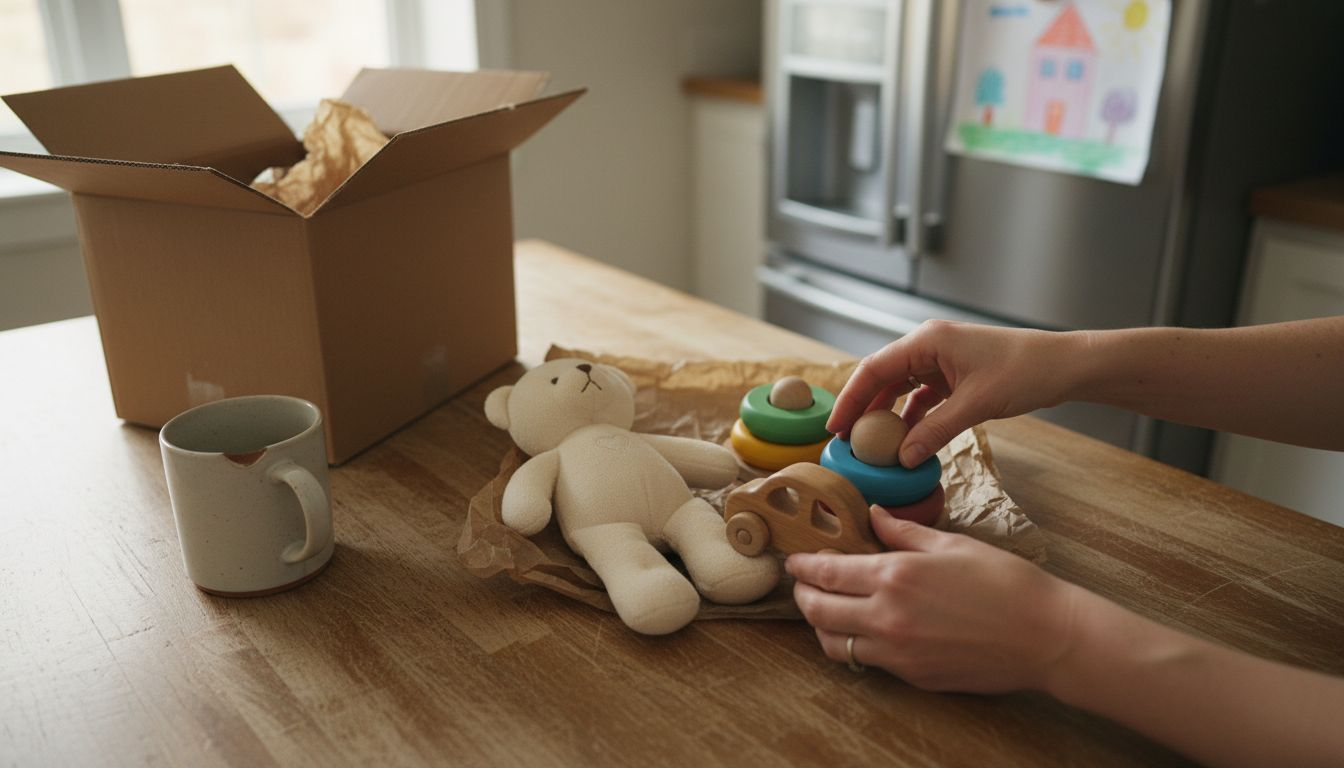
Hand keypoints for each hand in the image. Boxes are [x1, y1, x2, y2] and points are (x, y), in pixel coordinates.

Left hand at [786, 506, 1079, 692]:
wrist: (1045, 636)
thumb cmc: (1006, 582)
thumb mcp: (952, 544)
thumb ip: (904, 532)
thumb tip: (874, 514)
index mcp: (895, 576)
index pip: (826, 573)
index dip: (803, 566)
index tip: (795, 560)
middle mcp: (887, 617)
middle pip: (818, 612)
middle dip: (802, 596)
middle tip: (803, 585)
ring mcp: (898, 652)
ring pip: (835, 645)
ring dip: (822, 626)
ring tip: (827, 609)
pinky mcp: (913, 676)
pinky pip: (868, 661)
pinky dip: (855, 645)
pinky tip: (864, 629)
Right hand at [828, 321, 1083, 466]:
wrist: (1064, 365)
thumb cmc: (1025, 371)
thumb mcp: (976, 404)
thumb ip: (936, 431)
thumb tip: (903, 458)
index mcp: (926, 341)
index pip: (873, 369)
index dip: (850, 399)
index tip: (835, 428)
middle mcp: (928, 346)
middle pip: (881, 378)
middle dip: (863, 409)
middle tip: (847, 441)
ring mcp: (941, 361)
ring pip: (900, 389)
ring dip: (887, 416)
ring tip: (872, 445)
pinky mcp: (954, 376)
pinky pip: (922, 398)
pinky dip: (912, 418)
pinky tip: (908, 441)